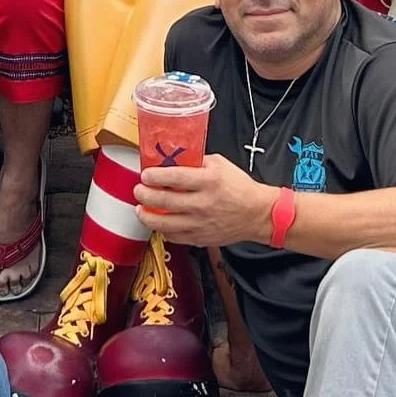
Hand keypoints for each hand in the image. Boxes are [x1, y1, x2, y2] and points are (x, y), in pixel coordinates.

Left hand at [134, 153, 273, 247]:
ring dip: (147, 216)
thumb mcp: (220, 164)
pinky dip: (162, 230)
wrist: (257, 213)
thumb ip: (197, 161)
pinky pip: (174, 237)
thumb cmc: (239, 187)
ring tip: (140, 209)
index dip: (156, 176)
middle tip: (138, 190)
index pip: (175, 178)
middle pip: (165, 201)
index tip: (145, 174)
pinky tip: (158, 223)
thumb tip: (175, 158)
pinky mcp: (200, 238)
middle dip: (145, 195)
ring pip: (165, 224)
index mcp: (209, 181)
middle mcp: (203, 203)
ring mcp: (200, 223)